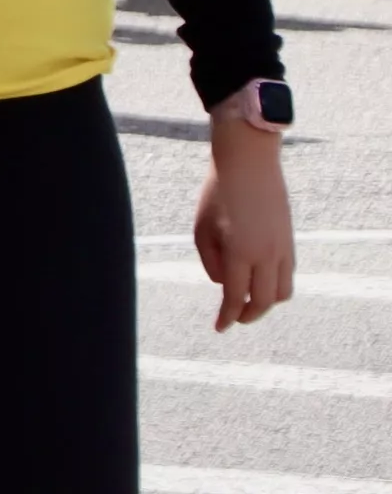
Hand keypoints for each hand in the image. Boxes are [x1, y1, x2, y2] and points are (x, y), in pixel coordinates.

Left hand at [196, 113, 295, 328]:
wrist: (249, 165)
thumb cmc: (218, 195)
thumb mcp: (202, 230)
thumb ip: (212, 263)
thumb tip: (226, 285)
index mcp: (242, 253)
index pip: (236, 298)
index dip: (228, 317)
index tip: (219, 328)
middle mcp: (268, 255)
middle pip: (264, 302)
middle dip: (248, 315)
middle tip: (233, 319)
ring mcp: (284, 248)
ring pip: (283, 292)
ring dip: (266, 303)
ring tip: (247, 304)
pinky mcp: (291, 240)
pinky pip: (288, 274)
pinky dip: (276, 286)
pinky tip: (259, 283)